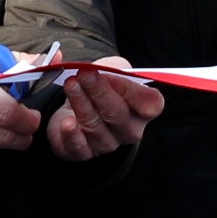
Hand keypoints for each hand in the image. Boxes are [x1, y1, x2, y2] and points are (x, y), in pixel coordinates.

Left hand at [43, 55, 160, 161]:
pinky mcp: (83, 152)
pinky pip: (79, 147)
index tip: (110, 74)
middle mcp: (129, 130)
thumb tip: (92, 65)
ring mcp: (107, 143)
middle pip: (118, 113)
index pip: (150, 104)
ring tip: (70, 84)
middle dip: (99, 91)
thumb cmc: (101, 86)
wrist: (76, 105)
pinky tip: (67, 123)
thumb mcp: (111, 69)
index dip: (130, 89)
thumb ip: (109, 65)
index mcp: (144, 110)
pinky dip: (72, 134)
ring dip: (80, 102)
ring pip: (95, 125)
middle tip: (84, 74)